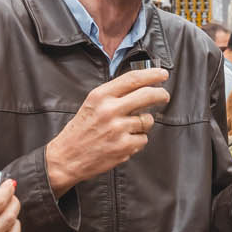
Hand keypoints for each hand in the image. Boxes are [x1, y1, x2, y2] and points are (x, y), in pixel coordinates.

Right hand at [45, 67, 170, 193]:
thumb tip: (141, 85)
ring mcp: (118, 129)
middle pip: (147, 95)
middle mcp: (110, 110)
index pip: (132, 79)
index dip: (152, 75)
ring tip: (127, 128)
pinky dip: (138, 140)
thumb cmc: (81, 130)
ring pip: (147, 120)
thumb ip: (114, 94)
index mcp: (101, 96)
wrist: (67, 157)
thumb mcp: (92, 104)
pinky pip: (143, 139)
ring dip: (143, 123)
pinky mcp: (125, 147)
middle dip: (160, 94)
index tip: (162, 74)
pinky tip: (124, 141)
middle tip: (164, 96)